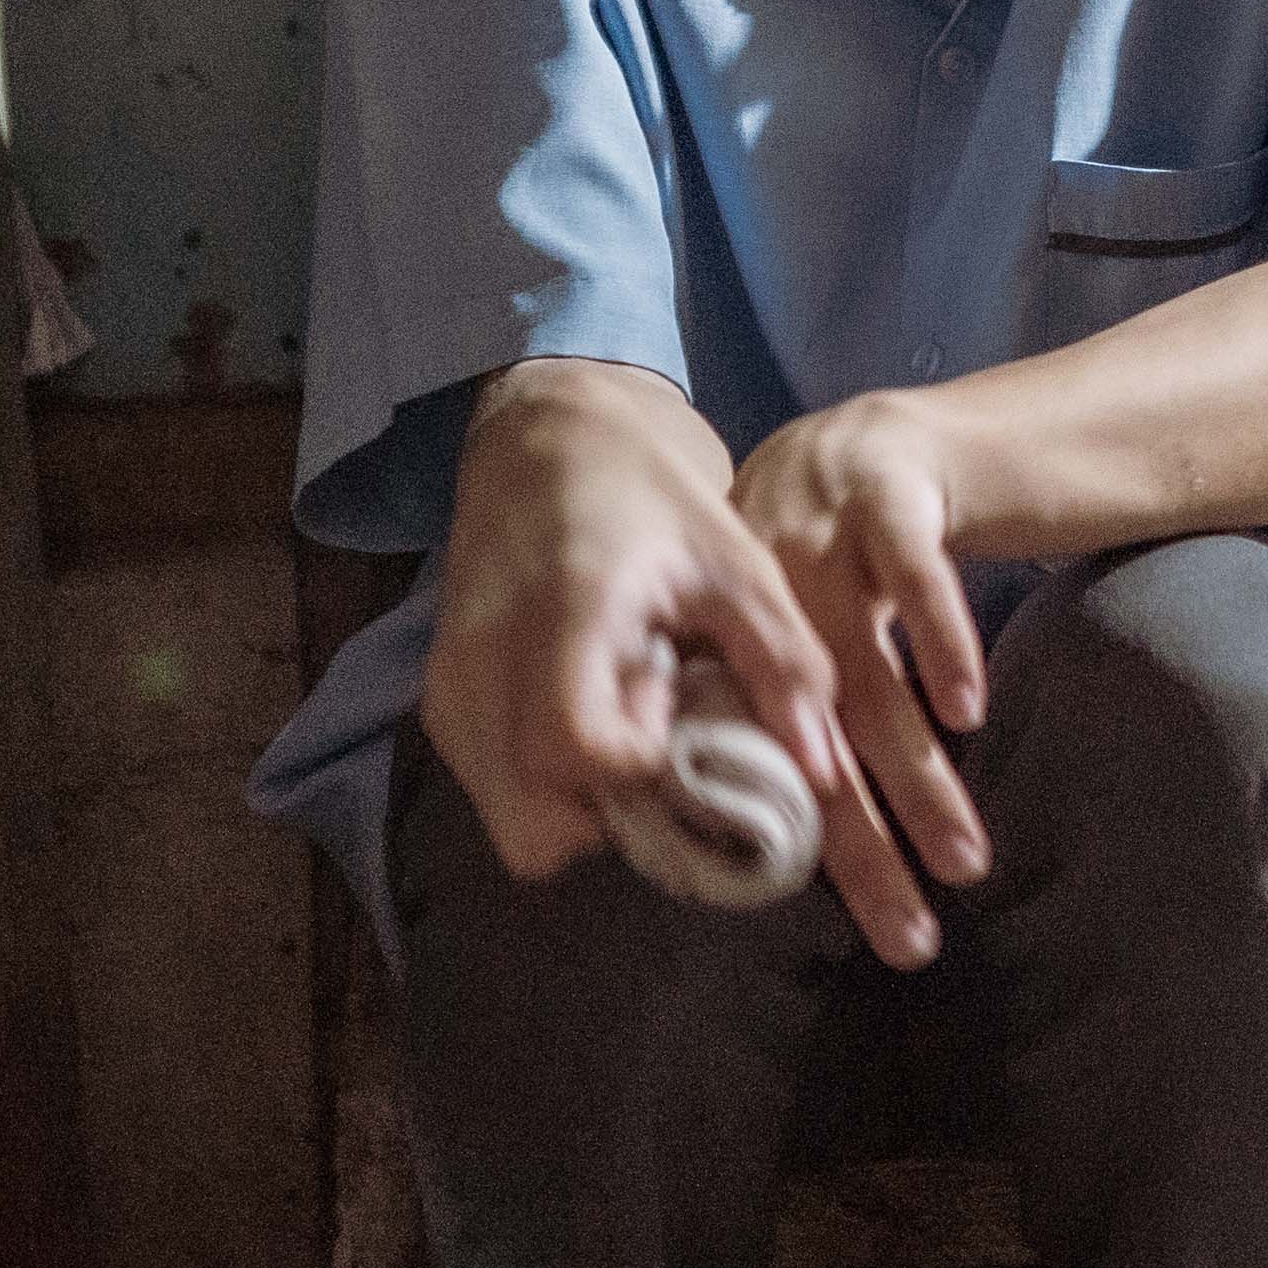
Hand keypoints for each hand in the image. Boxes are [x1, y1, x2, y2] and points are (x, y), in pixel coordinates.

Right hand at [416, 370, 870, 930]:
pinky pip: (497, 793)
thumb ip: (784, 667)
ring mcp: (451, 690)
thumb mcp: (736, 562)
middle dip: (614, 817)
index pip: (574, 750)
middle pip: (536, 828)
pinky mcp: (441, 704)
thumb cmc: (650, 495)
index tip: (677, 717)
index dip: (640, 767)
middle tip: (660, 744)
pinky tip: (591, 714)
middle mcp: (484, 664)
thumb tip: (826, 777)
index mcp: (560, 615)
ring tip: (628, 722)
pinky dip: (549, 786)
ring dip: (582, 806)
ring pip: (515, 824)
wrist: (545, 440)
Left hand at [728, 390, 993, 962]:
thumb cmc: (839, 573)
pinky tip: (965, 713)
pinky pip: (915, 577)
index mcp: (735, 636)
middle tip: (910, 939)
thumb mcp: (795, 641)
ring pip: (870, 676)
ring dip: (917, 775)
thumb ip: (779, 721)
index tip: (842, 928)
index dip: (798, 842)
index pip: (756, 757)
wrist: (890, 436)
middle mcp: (766, 592)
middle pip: (814, 738)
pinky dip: (941, 644)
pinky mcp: (891, 492)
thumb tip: (780, 843)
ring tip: (962, 861)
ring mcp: (826, 538)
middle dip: (864, 845)